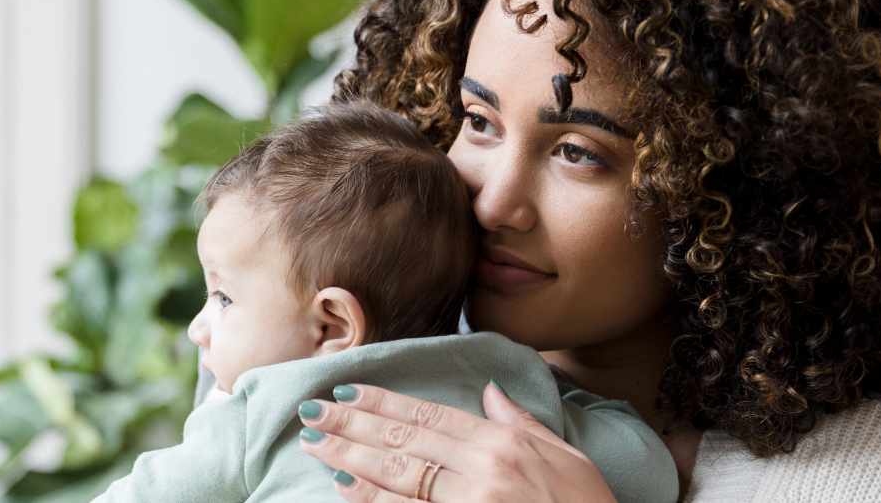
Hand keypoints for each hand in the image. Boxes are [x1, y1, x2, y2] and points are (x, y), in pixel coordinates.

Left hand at [298, 383, 616, 502]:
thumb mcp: (568, 459)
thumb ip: (521, 424)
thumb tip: (489, 391)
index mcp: (504, 445)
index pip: (429, 415)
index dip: (383, 401)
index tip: (346, 389)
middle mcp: (483, 473)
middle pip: (403, 441)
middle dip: (352, 424)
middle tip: (312, 413)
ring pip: (396, 479)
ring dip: (349, 460)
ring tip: (315, 445)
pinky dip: (372, 502)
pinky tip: (343, 488)